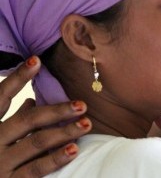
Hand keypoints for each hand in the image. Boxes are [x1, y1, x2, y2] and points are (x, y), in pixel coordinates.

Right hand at [0, 56, 91, 176]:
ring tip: (86, 123)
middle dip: (56, 111)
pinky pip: (37, 169)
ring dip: (64, 132)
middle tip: (81, 105)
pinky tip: (74, 149)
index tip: (36, 61)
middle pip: (27, 120)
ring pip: (36, 142)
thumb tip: (31, 100)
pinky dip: (56, 158)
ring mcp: (1, 164)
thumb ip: (13, 119)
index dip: (17, 78)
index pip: (1, 97)